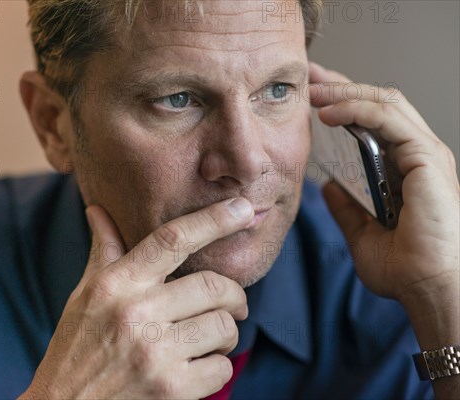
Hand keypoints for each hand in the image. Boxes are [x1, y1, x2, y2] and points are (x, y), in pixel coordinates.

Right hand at [20, 198, 253, 398]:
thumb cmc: (77, 347)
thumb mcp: (84, 295)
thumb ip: (103, 252)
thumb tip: (97, 210)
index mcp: (116, 284)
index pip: (172, 240)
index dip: (213, 220)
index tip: (242, 208)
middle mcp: (135, 313)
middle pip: (213, 285)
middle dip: (233, 295)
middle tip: (233, 303)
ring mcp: (153, 353)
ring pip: (223, 326)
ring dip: (226, 333)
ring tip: (211, 339)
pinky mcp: (170, 390)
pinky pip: (221, 367)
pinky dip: (217, 366)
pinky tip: (197, 368)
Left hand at [309, 62, 458, 302]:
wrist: (431, 288)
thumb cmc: (407, 269)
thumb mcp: (363, 234)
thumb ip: (347, 208)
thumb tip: (328, 187)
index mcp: (404, 169)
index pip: (373, 122)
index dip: (344, 103)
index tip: (313, 96)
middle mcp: (416, 155)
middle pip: (379, 103)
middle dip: (342, 85)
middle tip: (310, 77)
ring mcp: (424, 153)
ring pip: (384, 102)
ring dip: (345, 92)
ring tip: (313, 90)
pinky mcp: (426, 156)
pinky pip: (387, 119)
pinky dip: (356, 109)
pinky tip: (329, 112)